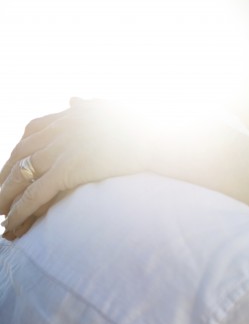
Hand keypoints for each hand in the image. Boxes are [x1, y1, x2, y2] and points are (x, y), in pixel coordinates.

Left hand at [1, 99, 170, 238]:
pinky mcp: (67, 171)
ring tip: (1, 216)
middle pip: (19, 157)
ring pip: (21, 178)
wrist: (159, 141)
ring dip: (6, 199)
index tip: (12, 170)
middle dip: (5, 179)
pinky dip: (20, 210)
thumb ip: (88, 107)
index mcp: (66, 117)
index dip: (18, 156)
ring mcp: (60, 150)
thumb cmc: (143, 128)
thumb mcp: (111, 109)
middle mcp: (57, 131)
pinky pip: (35, 194)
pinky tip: (12, 224)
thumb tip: (73, 100)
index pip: (30, 136)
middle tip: (0, 198)